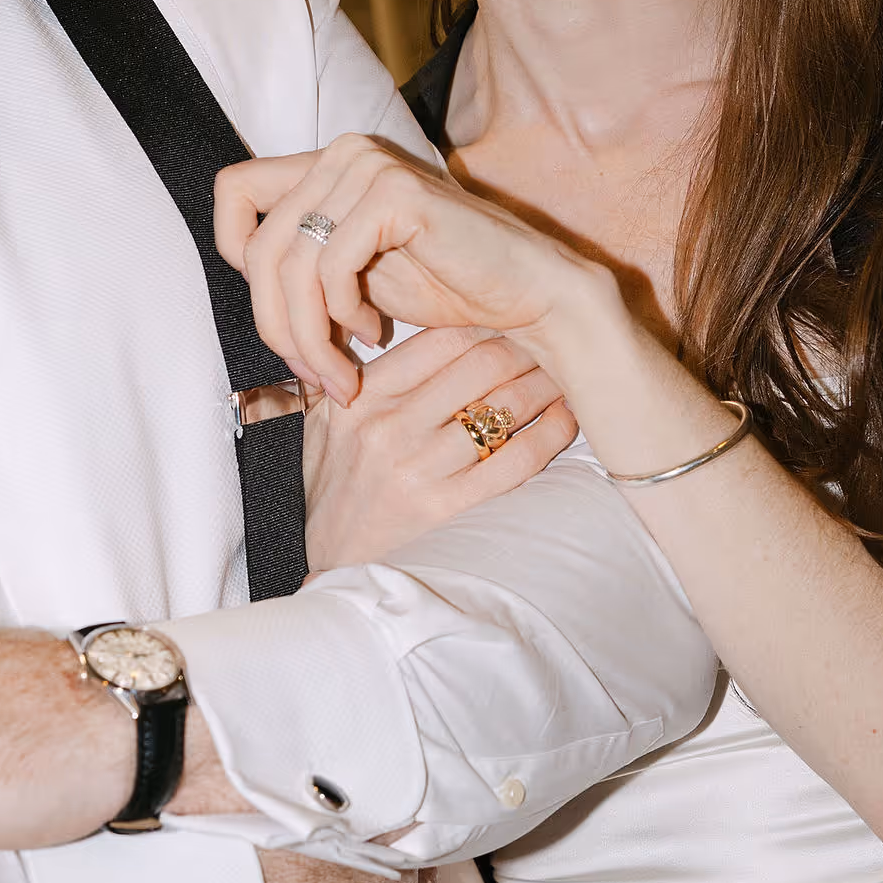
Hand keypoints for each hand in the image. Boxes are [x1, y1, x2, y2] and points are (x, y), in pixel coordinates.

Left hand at [215, 133, 616, 402]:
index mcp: (326, 163)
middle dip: (278, 326)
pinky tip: (376, 334)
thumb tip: (251, 296)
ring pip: (291, 266)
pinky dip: (343, 315)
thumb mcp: (355, 277)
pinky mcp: (394, 193)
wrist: (528, 297)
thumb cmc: (447, 288)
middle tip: (318, 372)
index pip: (233, 192)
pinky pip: (331, 267)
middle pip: (257, 247)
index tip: (277, 311)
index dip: (234, 255)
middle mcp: (342, 152)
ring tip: (343, 373)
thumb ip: (303, 268)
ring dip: (311, 337)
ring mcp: (368, 166)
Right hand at [304, 325, 576, 571]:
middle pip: (483, 364)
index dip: (491, 325)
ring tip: (566, 378)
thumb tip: (438, 333)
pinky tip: (564, 420)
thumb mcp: (331, 419)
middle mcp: (390, 426)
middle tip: (554, 345)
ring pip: (506, 408)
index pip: (443, 339)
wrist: (316, 558)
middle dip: (529, 348)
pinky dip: (551, 435)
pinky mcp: (445, 509)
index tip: (516, 324)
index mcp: (364, 396)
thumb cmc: (330, 482)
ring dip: (548, 386)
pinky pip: (516, 461)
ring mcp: (419, 469)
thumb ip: (371, 377)